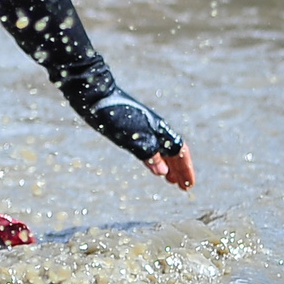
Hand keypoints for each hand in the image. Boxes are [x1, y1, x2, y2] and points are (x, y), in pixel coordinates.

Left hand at [79, 86, 194, 189]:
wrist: (94, 96)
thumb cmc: (114, 116)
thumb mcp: (132, 139)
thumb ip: (148, 154)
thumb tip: (163, 172)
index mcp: (160, 130)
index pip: (179, 151)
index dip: (185, 168)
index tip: (188, 186)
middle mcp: (155, 129)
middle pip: (173, 152)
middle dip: (179, 169)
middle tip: (183, 187)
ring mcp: (143, 128)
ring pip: (161, 149)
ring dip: (168, 165)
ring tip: (170, 180)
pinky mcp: (130, 129)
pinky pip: (149, 147)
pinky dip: (154, 159)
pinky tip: (152, 165)